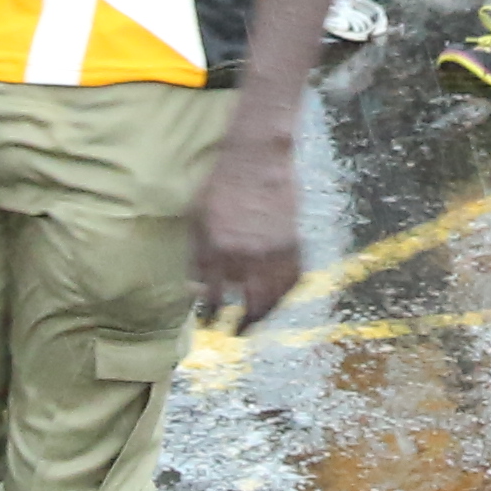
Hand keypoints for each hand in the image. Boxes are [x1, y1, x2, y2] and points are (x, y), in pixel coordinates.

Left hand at [188, 118, 304, 328]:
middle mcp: (249, 255)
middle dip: (246, 324)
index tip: (212, 321)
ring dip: (269, 313)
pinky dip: (288, 292)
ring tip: (260, 320)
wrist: (256, 157)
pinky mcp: (294, 241)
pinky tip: (280, 296)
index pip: (216, 297)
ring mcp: (275, 249)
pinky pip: (295, 277)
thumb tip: (196, 289)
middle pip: (252, 304)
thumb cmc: (220, 185)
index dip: (213, 313)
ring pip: (277, 295)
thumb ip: (195, 257)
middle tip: (240, 333)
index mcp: (219, 250)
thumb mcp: (195, 219)